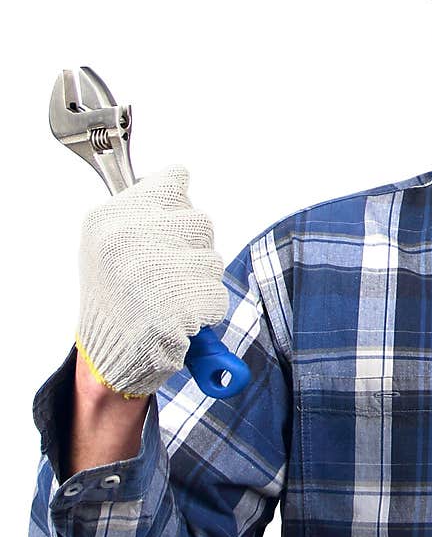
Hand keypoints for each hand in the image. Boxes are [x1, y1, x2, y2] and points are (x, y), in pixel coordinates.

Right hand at [77, 165, 227, 396]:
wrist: (107, 358)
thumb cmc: (115, 298)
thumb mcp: (108, 242)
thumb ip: (144, 209)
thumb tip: (180, 178)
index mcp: (108, 218)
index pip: (174, 180)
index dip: (178, 205)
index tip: (168, 225)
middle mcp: (129, 239)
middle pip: (200, 220)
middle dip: (193, 248)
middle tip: (165, 275)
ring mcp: (153, 272)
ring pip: (212, 258)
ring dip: (201, 280)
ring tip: (169, 297)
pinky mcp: (178, 305)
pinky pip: (217, 294)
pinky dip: (207, 310)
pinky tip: (180, 318)